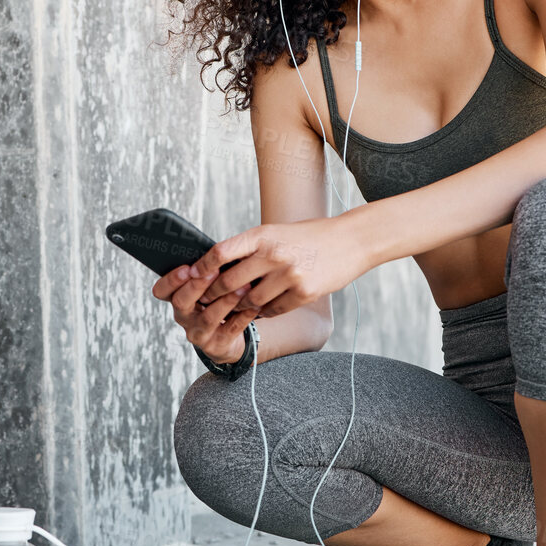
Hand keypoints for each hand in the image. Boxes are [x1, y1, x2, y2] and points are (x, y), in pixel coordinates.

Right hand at [152, 260, 254, 362]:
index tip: (187, 268)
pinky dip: (244, 316)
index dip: (171, 280)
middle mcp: (183, 316)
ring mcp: (198, 333)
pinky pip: (230, 329)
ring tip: (244, 286)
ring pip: (208, 317)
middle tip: (215, 271)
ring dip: (226, 300)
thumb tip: (220, 251)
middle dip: (198, 285)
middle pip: (182, 301)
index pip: (161, 291)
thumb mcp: (207, 288)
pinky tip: (255, 305)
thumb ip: (207, 273)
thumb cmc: (217, 303)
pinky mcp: (216, 345)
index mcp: (177, 298)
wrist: (227, 337)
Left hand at [188, 215, 367, 319]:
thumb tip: (220, 266)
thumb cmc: (310, 235)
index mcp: (263, 235)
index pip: (221, 252)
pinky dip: (264, 313)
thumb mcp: (277, 232)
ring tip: (234, 308)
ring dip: (240, 307)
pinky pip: (273, 310)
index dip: (202, 267)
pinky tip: (261, 310)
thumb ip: (252, 247)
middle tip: (208, 301)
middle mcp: (274, 254)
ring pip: (251, 301)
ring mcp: (289, 275)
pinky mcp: (304, 293)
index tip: (194, 276)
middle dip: (215, 294)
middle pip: (230, 282)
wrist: (351, 240)